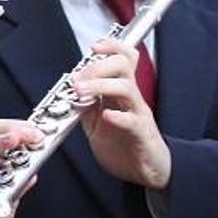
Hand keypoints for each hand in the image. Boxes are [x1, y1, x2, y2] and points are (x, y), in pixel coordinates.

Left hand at [71, 39, 170, 189]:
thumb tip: (71, 89)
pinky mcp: (141, 134)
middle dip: (98, 66)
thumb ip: (86, 105)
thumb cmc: (124, 143)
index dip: (111, 46)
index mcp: (121, 92)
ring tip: (81, 92)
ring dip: (101, 85)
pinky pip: (132, 121)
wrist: (146, 171)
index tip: (93, 48)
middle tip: (77, 79)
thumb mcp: (97, 122)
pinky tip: (106, 116)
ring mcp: (138, 114)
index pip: (123, 58)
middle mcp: (131, 98)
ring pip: (127, 88)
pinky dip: (118, 116)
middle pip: (124, 65)